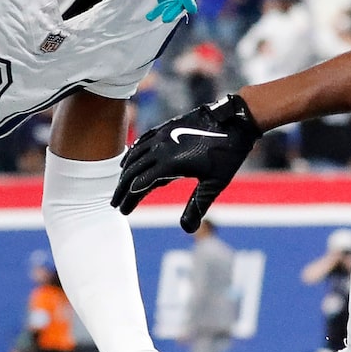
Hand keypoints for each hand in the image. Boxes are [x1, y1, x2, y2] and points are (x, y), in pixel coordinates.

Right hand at [112, 94, 260, 229]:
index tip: (123, 211)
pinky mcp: (166, 127)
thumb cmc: (227, 153)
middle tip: (115, 203)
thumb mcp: (214, 184)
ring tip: (120, 185)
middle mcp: (160, 148)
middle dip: (122, 189)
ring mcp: (162, 135)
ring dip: (125, 172)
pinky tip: (130, 160)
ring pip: (135, 155)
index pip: (140, 185)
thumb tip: (187, 230)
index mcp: (169, 163)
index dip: (130, 200)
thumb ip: (197, 206)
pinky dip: (133, 153)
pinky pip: (143, 141)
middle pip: (132, 171)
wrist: (235, 120)